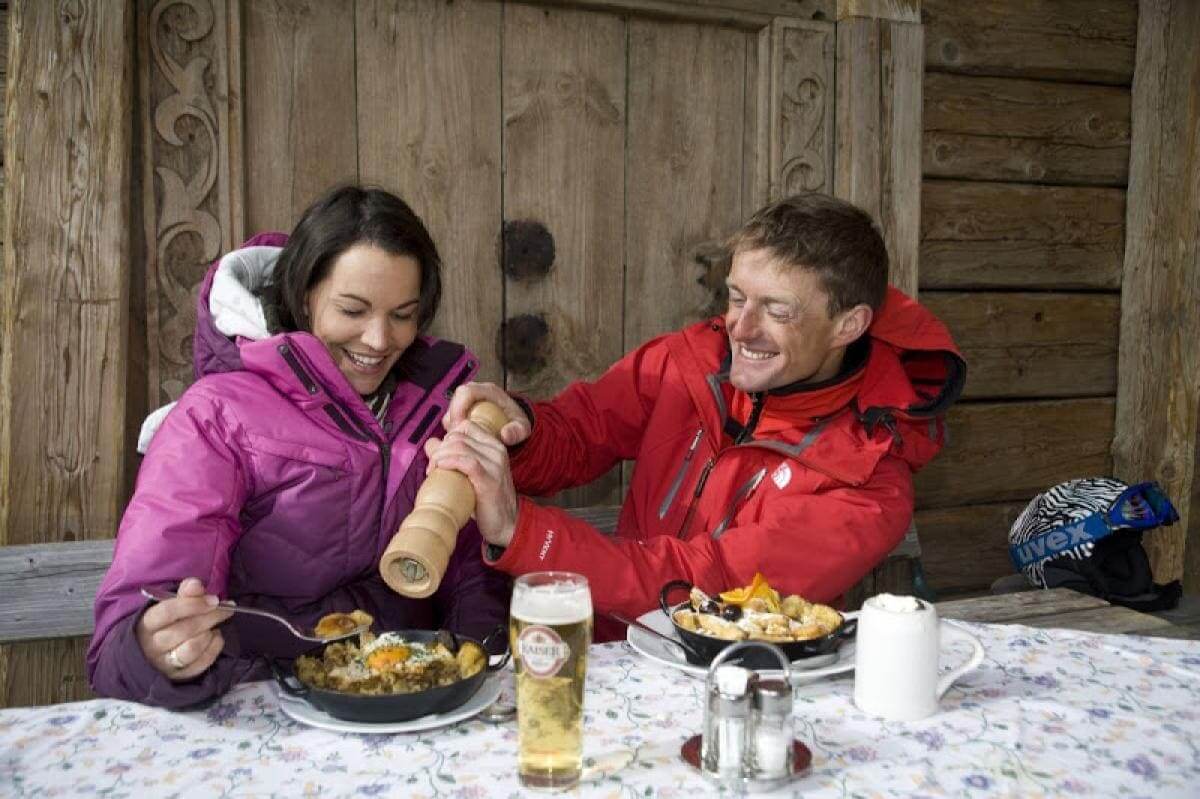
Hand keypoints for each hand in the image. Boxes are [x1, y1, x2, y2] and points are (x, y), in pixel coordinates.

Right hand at [136, 577, 232, 679]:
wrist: (152, 652)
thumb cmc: (166, 623)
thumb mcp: (171, 605)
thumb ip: (185, 594)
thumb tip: (195, 584)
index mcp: (147, 624)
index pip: (168, 612)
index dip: (193, 604)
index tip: (214, 600)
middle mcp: (152, 646)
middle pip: (184, 630)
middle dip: (210, 617)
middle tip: (226, 609)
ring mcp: (164, 663)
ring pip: (192, 648)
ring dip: (209, 634)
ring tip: (215, 626)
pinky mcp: (179, 676)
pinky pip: (201, 663)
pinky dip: (214, 648)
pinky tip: (216, 637)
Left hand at [425, 419, 519, 547]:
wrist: (506, 524)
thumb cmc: (484, 500)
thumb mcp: (471, 473)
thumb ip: (453, 456)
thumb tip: (430, 443)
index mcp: (494, 446)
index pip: (466, 426)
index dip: (447, 437)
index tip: (439, 455)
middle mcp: (497, 451)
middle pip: (459, 436)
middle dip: (440, 448)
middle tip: (432, 467)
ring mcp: (495, 464)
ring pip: (459, 446)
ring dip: (439, 457)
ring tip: (433, 472)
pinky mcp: (489, 479)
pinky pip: (465, 462)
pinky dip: (448, 462)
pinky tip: (439, 470)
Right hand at [444, 382, 530, 445]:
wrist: (514, 424)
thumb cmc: (517, 423)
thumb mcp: (522, 428)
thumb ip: (517, 431)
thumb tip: (505, 435)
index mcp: (489, 390)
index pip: (466, 392)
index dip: (459, 407)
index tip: (460, 426)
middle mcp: (476, 392)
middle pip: (455, 401)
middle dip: (453, 419)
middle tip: (458, 436)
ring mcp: (468, 401)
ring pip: (451, 410)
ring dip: (452, 426)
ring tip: (461, 440)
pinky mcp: (464, 411)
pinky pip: (452, 418)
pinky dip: (454, 429)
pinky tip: (461, 440)